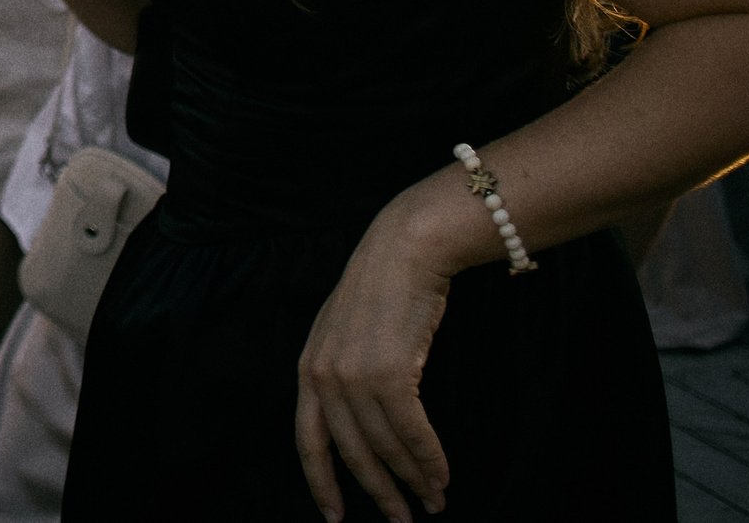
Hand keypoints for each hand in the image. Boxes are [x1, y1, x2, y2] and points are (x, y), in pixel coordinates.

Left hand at [295, 219, 456, 521]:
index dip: (321, 483)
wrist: (404, 252)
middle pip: (351, 454)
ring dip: (413, 480)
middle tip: (401, 519)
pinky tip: (441, 476)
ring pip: (386, 448)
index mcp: (307, 370)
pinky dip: (429, 460)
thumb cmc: (380, 294)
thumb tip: (354, 428)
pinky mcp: (390, 374)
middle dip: (378, 493)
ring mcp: (355, 376)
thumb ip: (340, 378)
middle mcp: (324, 377)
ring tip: (433, 501)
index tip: (334, 518)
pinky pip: (412, 433)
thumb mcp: (341, 336)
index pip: (307, 441)